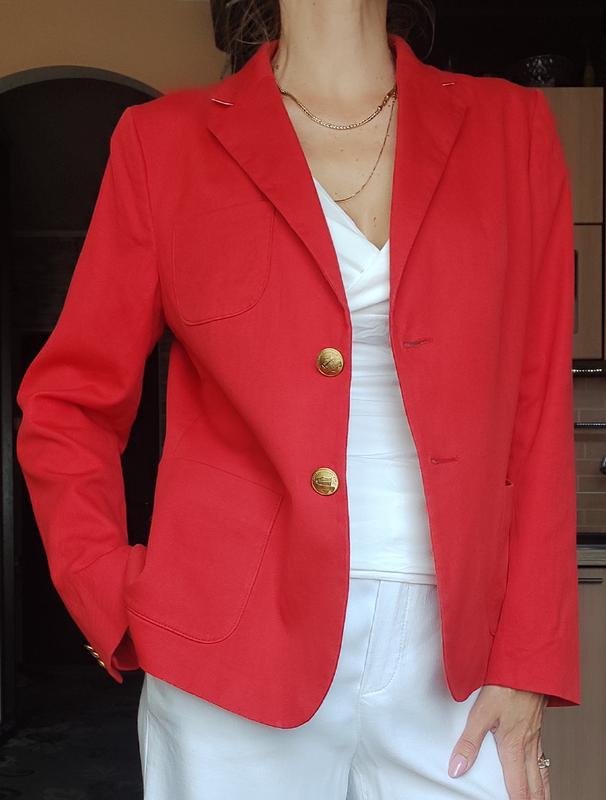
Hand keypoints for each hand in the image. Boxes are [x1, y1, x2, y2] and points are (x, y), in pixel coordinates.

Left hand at [448, 684, 549, 798]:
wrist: (527, 664)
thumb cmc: (506, 685)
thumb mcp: (481, 713)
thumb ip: (468, 743)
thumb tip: (457, 768)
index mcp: (514, 747)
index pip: (517, 787)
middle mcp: (528, 745)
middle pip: (535, 785)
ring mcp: (535, 736)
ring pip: (542, 772)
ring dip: (541, 791)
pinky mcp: (536, 725)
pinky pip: (543, 757)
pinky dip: (543, 772)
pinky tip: (539, 769)